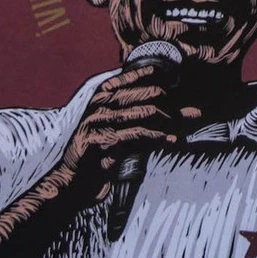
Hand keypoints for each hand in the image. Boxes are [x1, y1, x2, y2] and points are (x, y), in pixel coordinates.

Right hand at [56, 65, 200, 203]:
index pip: (131, 76)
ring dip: (170, 120)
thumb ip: (145, 116)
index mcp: (101, 96)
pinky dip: (159, 136)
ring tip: (181, 128)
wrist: (71, 182)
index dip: (156, 75)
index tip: (176, 79)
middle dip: (172, 103)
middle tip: (184, 114)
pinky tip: (170, 140)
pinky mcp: (103, 140)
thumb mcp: (119, 129)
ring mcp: (99, 121)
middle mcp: (99, 104)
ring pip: (147, 111)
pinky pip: (139, 133)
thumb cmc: (99, 153)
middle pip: (148, 93)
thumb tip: (186, 112)